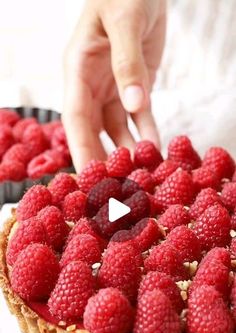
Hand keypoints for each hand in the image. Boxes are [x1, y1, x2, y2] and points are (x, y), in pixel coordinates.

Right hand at [63, 0, 165, 171]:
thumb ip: (128, 63)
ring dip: (129, 152)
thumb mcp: (124, 20)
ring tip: (142, 175)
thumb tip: (134, 105)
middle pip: (93, 131)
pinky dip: (147, 134)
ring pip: (117, 130)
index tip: (90, 178)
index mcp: (77, 70)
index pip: (75, 118)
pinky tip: (157, 150)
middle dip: (103, 160)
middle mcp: (91, 84)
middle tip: (115, 188)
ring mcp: (112, 88)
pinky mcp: (134, 87)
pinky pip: (139, 117)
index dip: (81, 149)